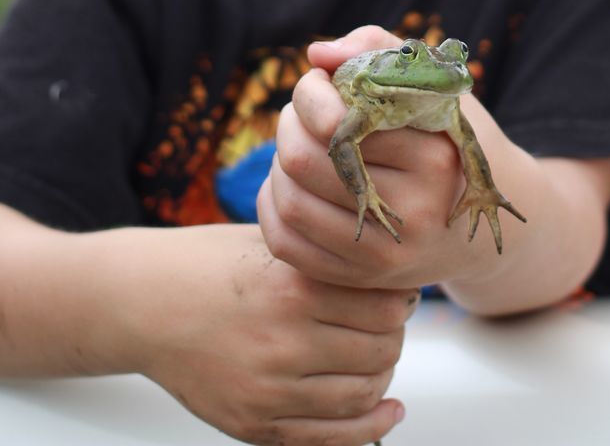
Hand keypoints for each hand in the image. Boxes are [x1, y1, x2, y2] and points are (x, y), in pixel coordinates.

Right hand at [126, 221, 411, 445]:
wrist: (145, 303)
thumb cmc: (211, 264)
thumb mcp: (273, 246)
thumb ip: (327, 264)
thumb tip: (395, 285)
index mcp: (291, 287)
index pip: (384, 305)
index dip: (401, 298)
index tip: (401, 292)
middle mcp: (283, 342)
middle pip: (380, 350)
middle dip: (394, 336)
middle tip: (391, 323)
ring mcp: (268, 390)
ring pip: (362, 395)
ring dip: (383, 376)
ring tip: (379, 356)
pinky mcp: (253, 424)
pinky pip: (329, 439)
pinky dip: (369, 428)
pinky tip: (388, 411)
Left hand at [257, 25, 510, 290]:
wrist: (475, 228)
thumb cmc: (442, 140)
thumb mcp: (428, 85)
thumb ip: (375, 49)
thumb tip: (317, 55)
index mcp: (433, 157)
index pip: (338, 119)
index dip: (310, 93)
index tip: (319, 84)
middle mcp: (414, 211)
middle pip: (305, 161)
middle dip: (288, 126)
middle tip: (300, 115)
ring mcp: (387, 255)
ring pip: (290, 202)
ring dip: (278, 165)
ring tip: (297, 147)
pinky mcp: (360, 281)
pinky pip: (286, 244)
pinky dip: (272, 206)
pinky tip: (289, 185)